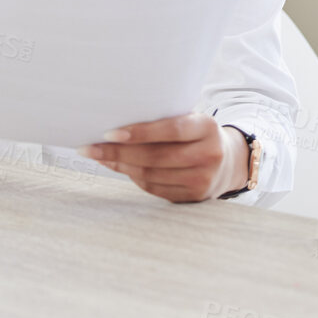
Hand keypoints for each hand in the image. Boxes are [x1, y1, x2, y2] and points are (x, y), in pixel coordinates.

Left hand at [79, 114, 249, 202]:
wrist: (227, 162)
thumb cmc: (197, 135)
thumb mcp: (191, 120)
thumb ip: (164, 121)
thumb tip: (115, 125)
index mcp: (208, 128)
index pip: (171, 130)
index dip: (140, 132)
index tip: (109, 133)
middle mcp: (209, 155)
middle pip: (156, 156)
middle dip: (118, 152)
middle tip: (90, 148)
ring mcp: (203, 179)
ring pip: (151, 175)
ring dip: (120, 165)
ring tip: (98, 156)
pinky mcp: (193, 197)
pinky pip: (154, 188)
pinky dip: (133, 177)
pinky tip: (119, 167)